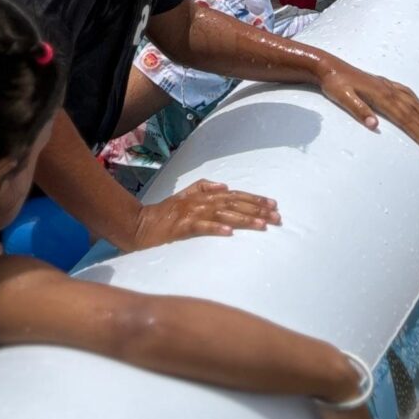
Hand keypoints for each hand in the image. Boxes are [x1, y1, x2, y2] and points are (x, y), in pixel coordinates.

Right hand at [127, 181, 279, 247]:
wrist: (142, 224)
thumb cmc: (167, 212)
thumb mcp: (186, 194)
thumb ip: (204, 186)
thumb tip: (224, 185)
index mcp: (204, 194)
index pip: (235, 195)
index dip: (254, 199)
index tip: (273, 205)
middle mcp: (201, 201)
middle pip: (234, 203)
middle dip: (257, 209)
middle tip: (277, 216)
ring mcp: (192, 213)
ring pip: (223, 214)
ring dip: (244, 219)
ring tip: (262, 225)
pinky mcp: (183, 226)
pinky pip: (202, 227)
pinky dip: (216, 228)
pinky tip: (229, 232)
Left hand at [316, 58, 418, 155]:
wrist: (328, 66)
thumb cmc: (335, 83)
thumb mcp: (342, 97)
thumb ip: (359, 110)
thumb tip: (374, 124)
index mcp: (381, 96)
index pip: (405, 119)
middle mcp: (389, 90)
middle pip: (414, 114)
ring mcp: (388, 86)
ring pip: (414, 104)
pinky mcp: (385, 84)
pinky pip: (408, 94)